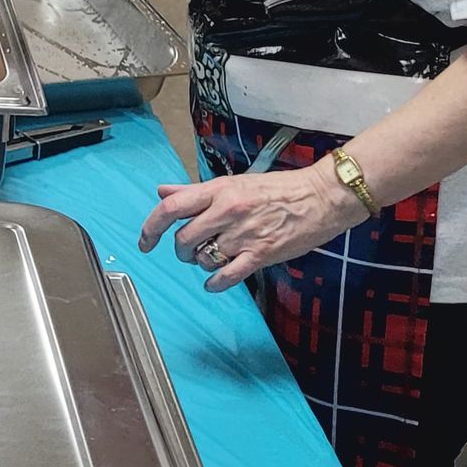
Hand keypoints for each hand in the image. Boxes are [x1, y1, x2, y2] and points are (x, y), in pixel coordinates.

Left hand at [138, 160, 350, 290]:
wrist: (321, 197)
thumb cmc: (278, 188)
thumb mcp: (233, 182)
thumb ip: (195, 191)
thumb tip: (162, 191)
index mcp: (219, 190)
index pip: (171, 207)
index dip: (151, 226)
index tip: (145, 241)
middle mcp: (227, 211)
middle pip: (183, 239)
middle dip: (181, 250)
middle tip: (190, 250)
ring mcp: (244, 234)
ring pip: (204, 259)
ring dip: (202, 264)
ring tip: (213, 257)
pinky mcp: (261, 254)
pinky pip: (226, 276)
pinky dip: (215, 283)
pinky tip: (215, 281)